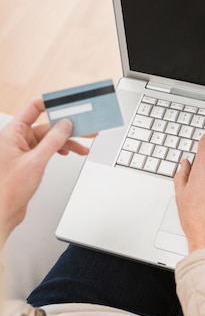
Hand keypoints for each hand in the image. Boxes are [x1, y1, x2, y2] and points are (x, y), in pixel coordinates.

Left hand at [0, 98, 89, 240]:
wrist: (3, 212)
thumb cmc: (7, 189)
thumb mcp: (35, 162)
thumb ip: (52, 141)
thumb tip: (65, 124)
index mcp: (13, 133)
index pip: (34, 108)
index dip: (52, 103)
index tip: (69, 103)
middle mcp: (17, 139)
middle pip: (46, 125)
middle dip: (67, 127)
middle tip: (85, 128)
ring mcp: (23, 149)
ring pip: (49, 139)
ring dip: (67, 142)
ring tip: (83, 148)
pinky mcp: (28, 160)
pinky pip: (47, 149)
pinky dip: (59, 150)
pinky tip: (68, 153)